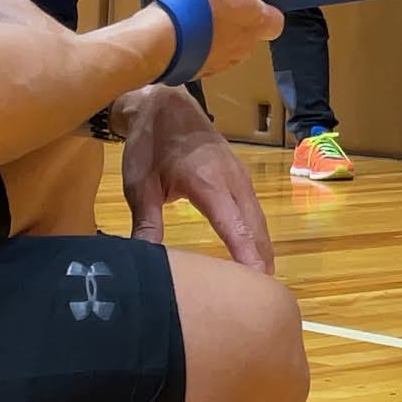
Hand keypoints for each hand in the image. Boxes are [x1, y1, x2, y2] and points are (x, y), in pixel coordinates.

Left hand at [118, 86, 274, 270]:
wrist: (165, 104)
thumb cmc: (149, 143)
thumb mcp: (139, 184)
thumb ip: (146, 222)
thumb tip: (146, 260)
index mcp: (209, 182)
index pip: (235, 227)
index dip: (247, 257)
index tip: (257, 284)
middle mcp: (233, 181)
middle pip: (255, 228)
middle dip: (260, 261)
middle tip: (262, 298)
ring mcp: (241, 177)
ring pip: (259, 221)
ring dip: (262, 249)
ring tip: (261, 283)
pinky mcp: (241, 177)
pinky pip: (255, 212)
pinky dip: (257, 235)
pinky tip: (254, 253)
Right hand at [185, 0, 286, 79]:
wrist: (160, 39)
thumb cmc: (198, 4)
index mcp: (257, 24)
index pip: (275, 19)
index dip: (263, 6)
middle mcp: (243, 48)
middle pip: (245, 29)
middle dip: (232, 14)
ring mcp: (219, 62)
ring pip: (221, 42)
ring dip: (210, 28)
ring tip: (190, 9)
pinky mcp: (195, 70)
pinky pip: (199, 53)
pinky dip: (192, 41)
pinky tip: (177, 25)